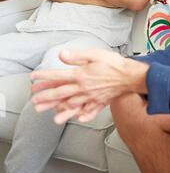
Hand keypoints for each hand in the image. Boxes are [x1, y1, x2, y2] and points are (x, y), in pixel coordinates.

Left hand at [30, 48, 148, 123]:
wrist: (131, 76)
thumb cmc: (114, 64)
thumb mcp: (94, 54)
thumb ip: (77, 56)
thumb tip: (62, 55)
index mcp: (81, 75)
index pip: (58, 76)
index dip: (44, 76)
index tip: (34, 77)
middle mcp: (83, 88)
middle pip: (60, 94)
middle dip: (46, 97)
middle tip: (34, 101)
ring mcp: (91, 97)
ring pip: (72, 106)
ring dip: (60, 111)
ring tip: (52, 117)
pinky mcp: (100, 102)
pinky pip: (89, 111)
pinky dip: (83, 116)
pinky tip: (78, 118)